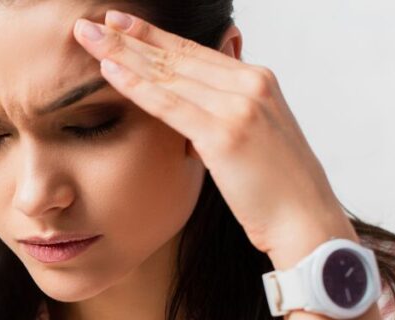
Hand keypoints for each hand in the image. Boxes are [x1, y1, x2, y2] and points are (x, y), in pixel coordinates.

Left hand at [73, 11, 357, 268]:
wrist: (305, 221)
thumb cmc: (277, 187)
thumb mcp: (257, 134)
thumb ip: (230, 108)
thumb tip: (203, 95)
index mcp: (258, 80)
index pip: (194, 51)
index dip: (153, 35)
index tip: (120, 22)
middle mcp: (250, 84)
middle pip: (176, 55)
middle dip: (129, 37)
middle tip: (90, 23)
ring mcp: (239, 107)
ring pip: (168, 73)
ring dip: (123, 53)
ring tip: (89, 38)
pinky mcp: (225, 135)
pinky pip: (169, 105)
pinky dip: (137, 86)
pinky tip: (110, 71)